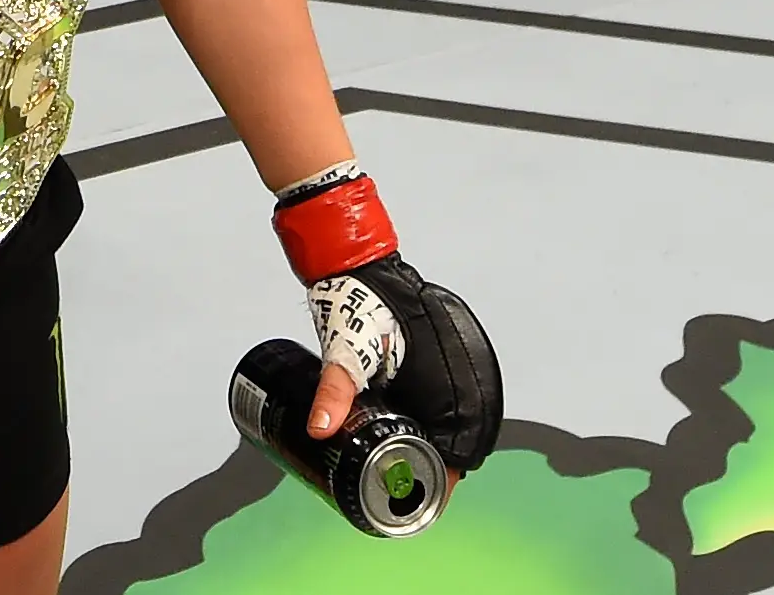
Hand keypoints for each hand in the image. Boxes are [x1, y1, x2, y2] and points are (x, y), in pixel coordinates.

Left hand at [303, 257, 503, 475]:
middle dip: (426, 474)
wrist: (361, 270)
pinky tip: (396, 442)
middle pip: (450, 448)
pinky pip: (434, 410)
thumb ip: (335, 391)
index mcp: (447, 390)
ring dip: (424, 453)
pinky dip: (421, 431)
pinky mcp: (429, 372)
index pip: (455, 455)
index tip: (415, 504)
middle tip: (393, 495)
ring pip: (443, 430)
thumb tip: (319, 429)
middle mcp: (455, 386)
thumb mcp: (346, 354)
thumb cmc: (362, 305)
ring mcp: (445, 378)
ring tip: (392, 478)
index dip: (437, 483)